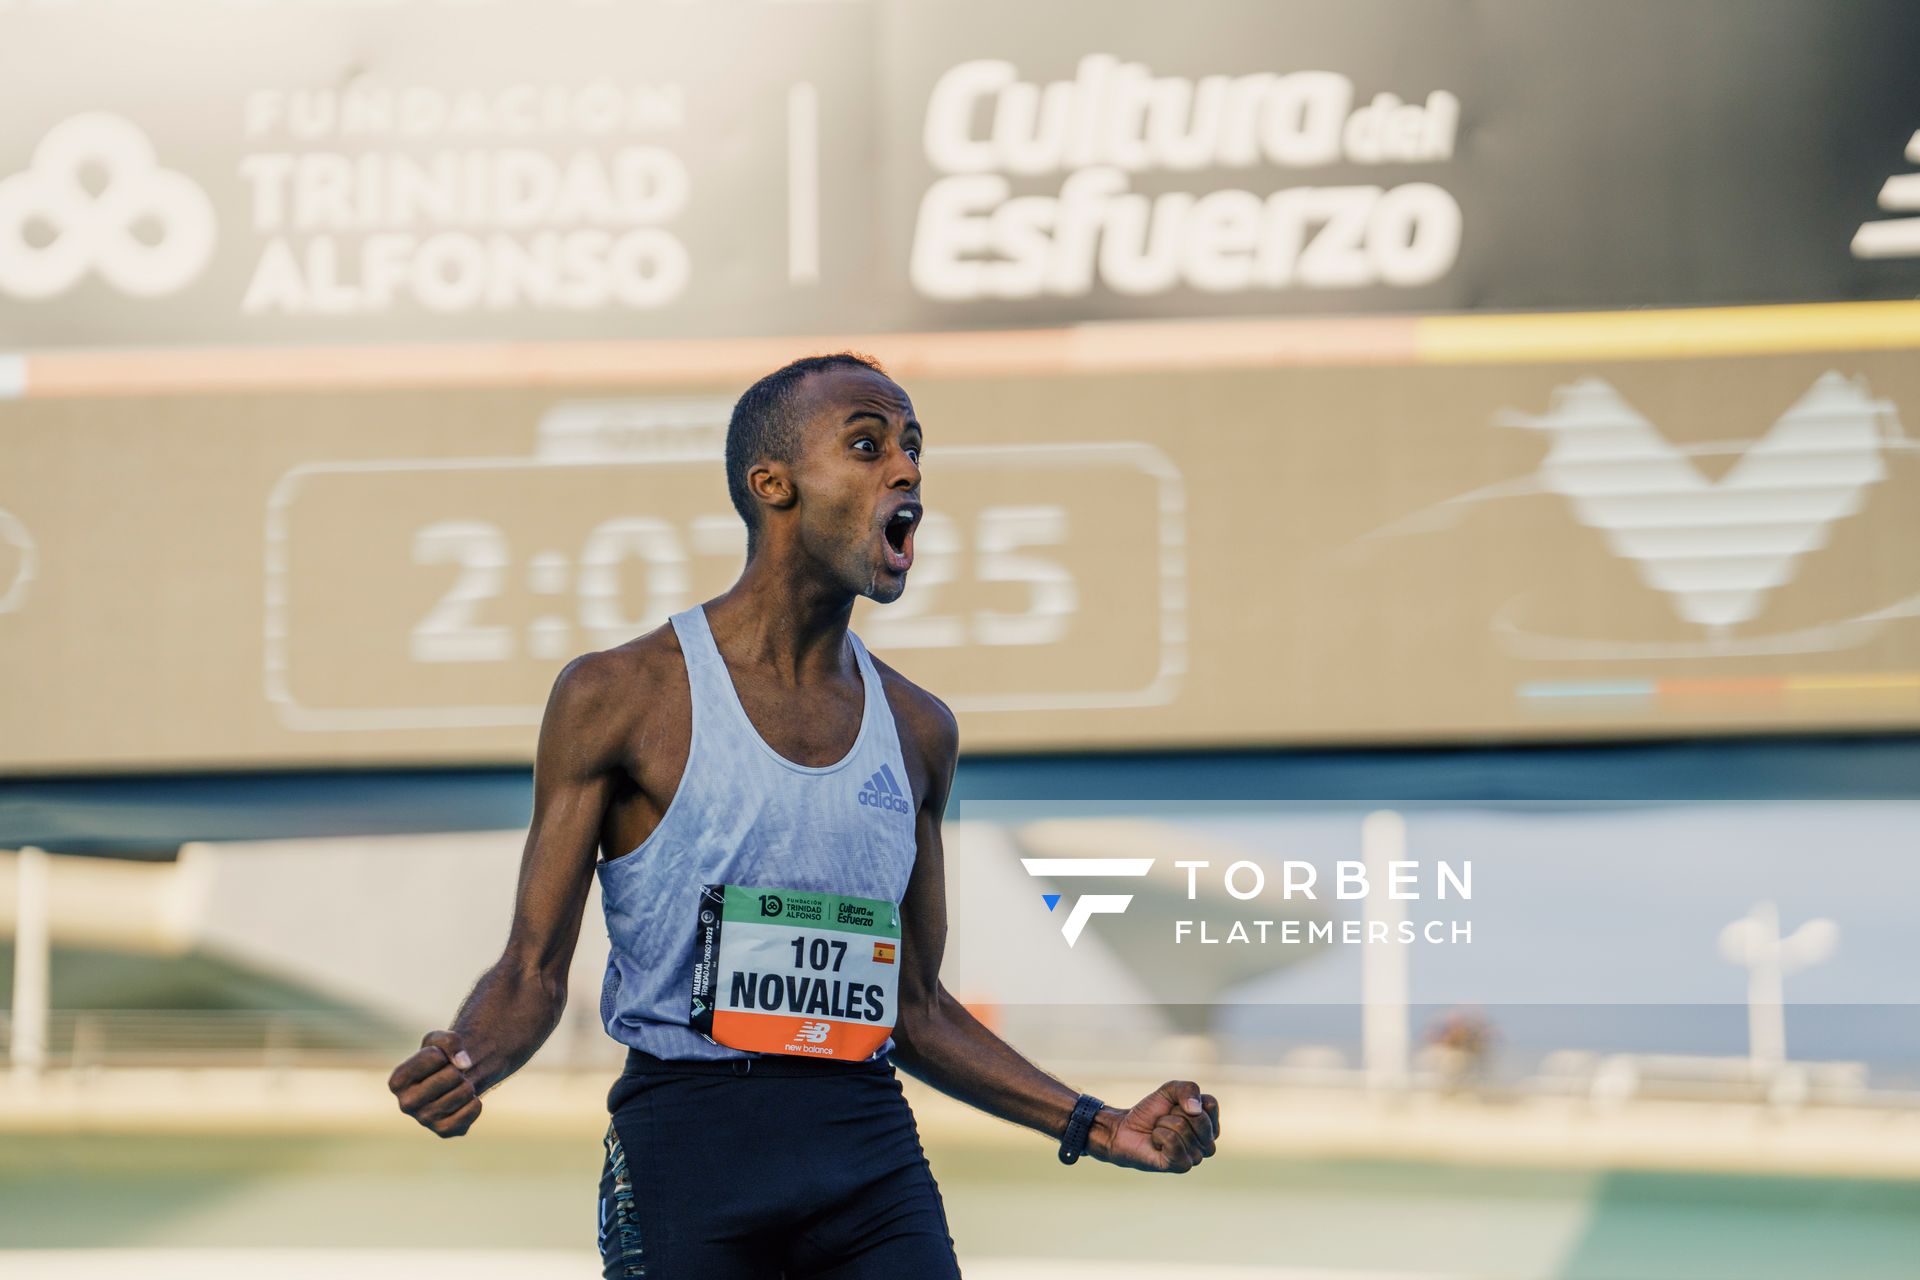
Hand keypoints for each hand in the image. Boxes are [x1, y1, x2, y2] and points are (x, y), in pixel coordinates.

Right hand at [388, 1030, 482, 1137]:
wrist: (453, 1079)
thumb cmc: (440, 1057)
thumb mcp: (439, 1039)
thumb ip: (449, 1042)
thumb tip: (464, 1064)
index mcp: (397, 1081)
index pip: (434, 1056)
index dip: (444, 1051)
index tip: (439, 1059)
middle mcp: (406, 1104)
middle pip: (451, 1075)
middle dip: (458, 1069)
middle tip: (453, 1074)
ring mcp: (424, 1120)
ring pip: (463, 1093)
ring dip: (469, 1084)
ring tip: (459, 1086)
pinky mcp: (443, 1131)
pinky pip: (470, 1113)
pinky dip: (476, 1103)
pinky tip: (467, 1101)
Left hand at [1091, 1080, 1218, 1172]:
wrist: (1126, 1129)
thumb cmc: (1151, 1112)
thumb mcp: (1170, 1090)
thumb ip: (1188, 1089)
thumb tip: (1196, 1109)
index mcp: (1210, 1125)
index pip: (1210, 1104)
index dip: (1186, 1099)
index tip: (1175, 1106)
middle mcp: (1207, 1144)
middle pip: (1198, 1118)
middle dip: (1175, 1113)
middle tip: (1165, 1120)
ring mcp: (1196, 1157)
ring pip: (1182, 1128)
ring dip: (1163, 1125)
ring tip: (1159, 1132)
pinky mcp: (1182, 1166)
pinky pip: (1173, 1141)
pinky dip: (1159, 1136)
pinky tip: (1156, 1143)